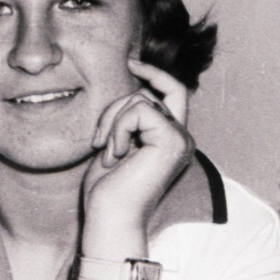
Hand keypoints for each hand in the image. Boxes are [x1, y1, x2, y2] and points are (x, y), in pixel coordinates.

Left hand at [81, 59, 193, 229]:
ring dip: (113, 122)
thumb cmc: (107, 190)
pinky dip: (119, 129)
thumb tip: (134, 87)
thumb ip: (128, 118)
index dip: (154, 73)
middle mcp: (181, 137)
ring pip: (141, 99)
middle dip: (118, 105)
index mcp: (170, 138)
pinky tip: (115, 155)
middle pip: (153, 91)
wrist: (109, 217)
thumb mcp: (116, 143)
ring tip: (108, 153)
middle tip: (98, 138)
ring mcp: (180, 139)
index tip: (130, 61)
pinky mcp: (173, 141)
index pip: (172, 91)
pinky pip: (141, 110)